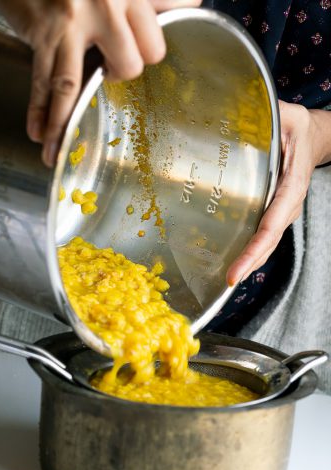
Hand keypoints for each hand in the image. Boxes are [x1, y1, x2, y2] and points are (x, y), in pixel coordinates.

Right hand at [0, 0, 201, 166]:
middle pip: (133, 65)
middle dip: (122, 74)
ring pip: (78, 84)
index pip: (161, 36)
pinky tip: (39, 135)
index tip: (140, 49)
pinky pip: (45, 81)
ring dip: (66, 122)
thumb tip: (192, 8)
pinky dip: (40, 112)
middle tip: (107, 67)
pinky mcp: (43, 32)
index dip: (151, 50)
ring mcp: (73, 21)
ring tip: (58, 148)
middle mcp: (107, 4)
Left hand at [226, 100, 330, 285]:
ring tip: (229, 278)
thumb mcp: (285, 117)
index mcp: (291, 186)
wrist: (313, 137)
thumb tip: (242, 123)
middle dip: (249, 263)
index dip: (254, 249)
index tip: (237, 270)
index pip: (271, 224)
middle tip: (228, 281)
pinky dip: (251, 250)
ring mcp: (283, 210)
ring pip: (267, 242)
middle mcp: (288, 204)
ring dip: (250, 261)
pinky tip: (235, 260)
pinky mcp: (275, 210)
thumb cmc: (296, 127)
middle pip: (269, 241)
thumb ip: (269, 121)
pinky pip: (264, 234)